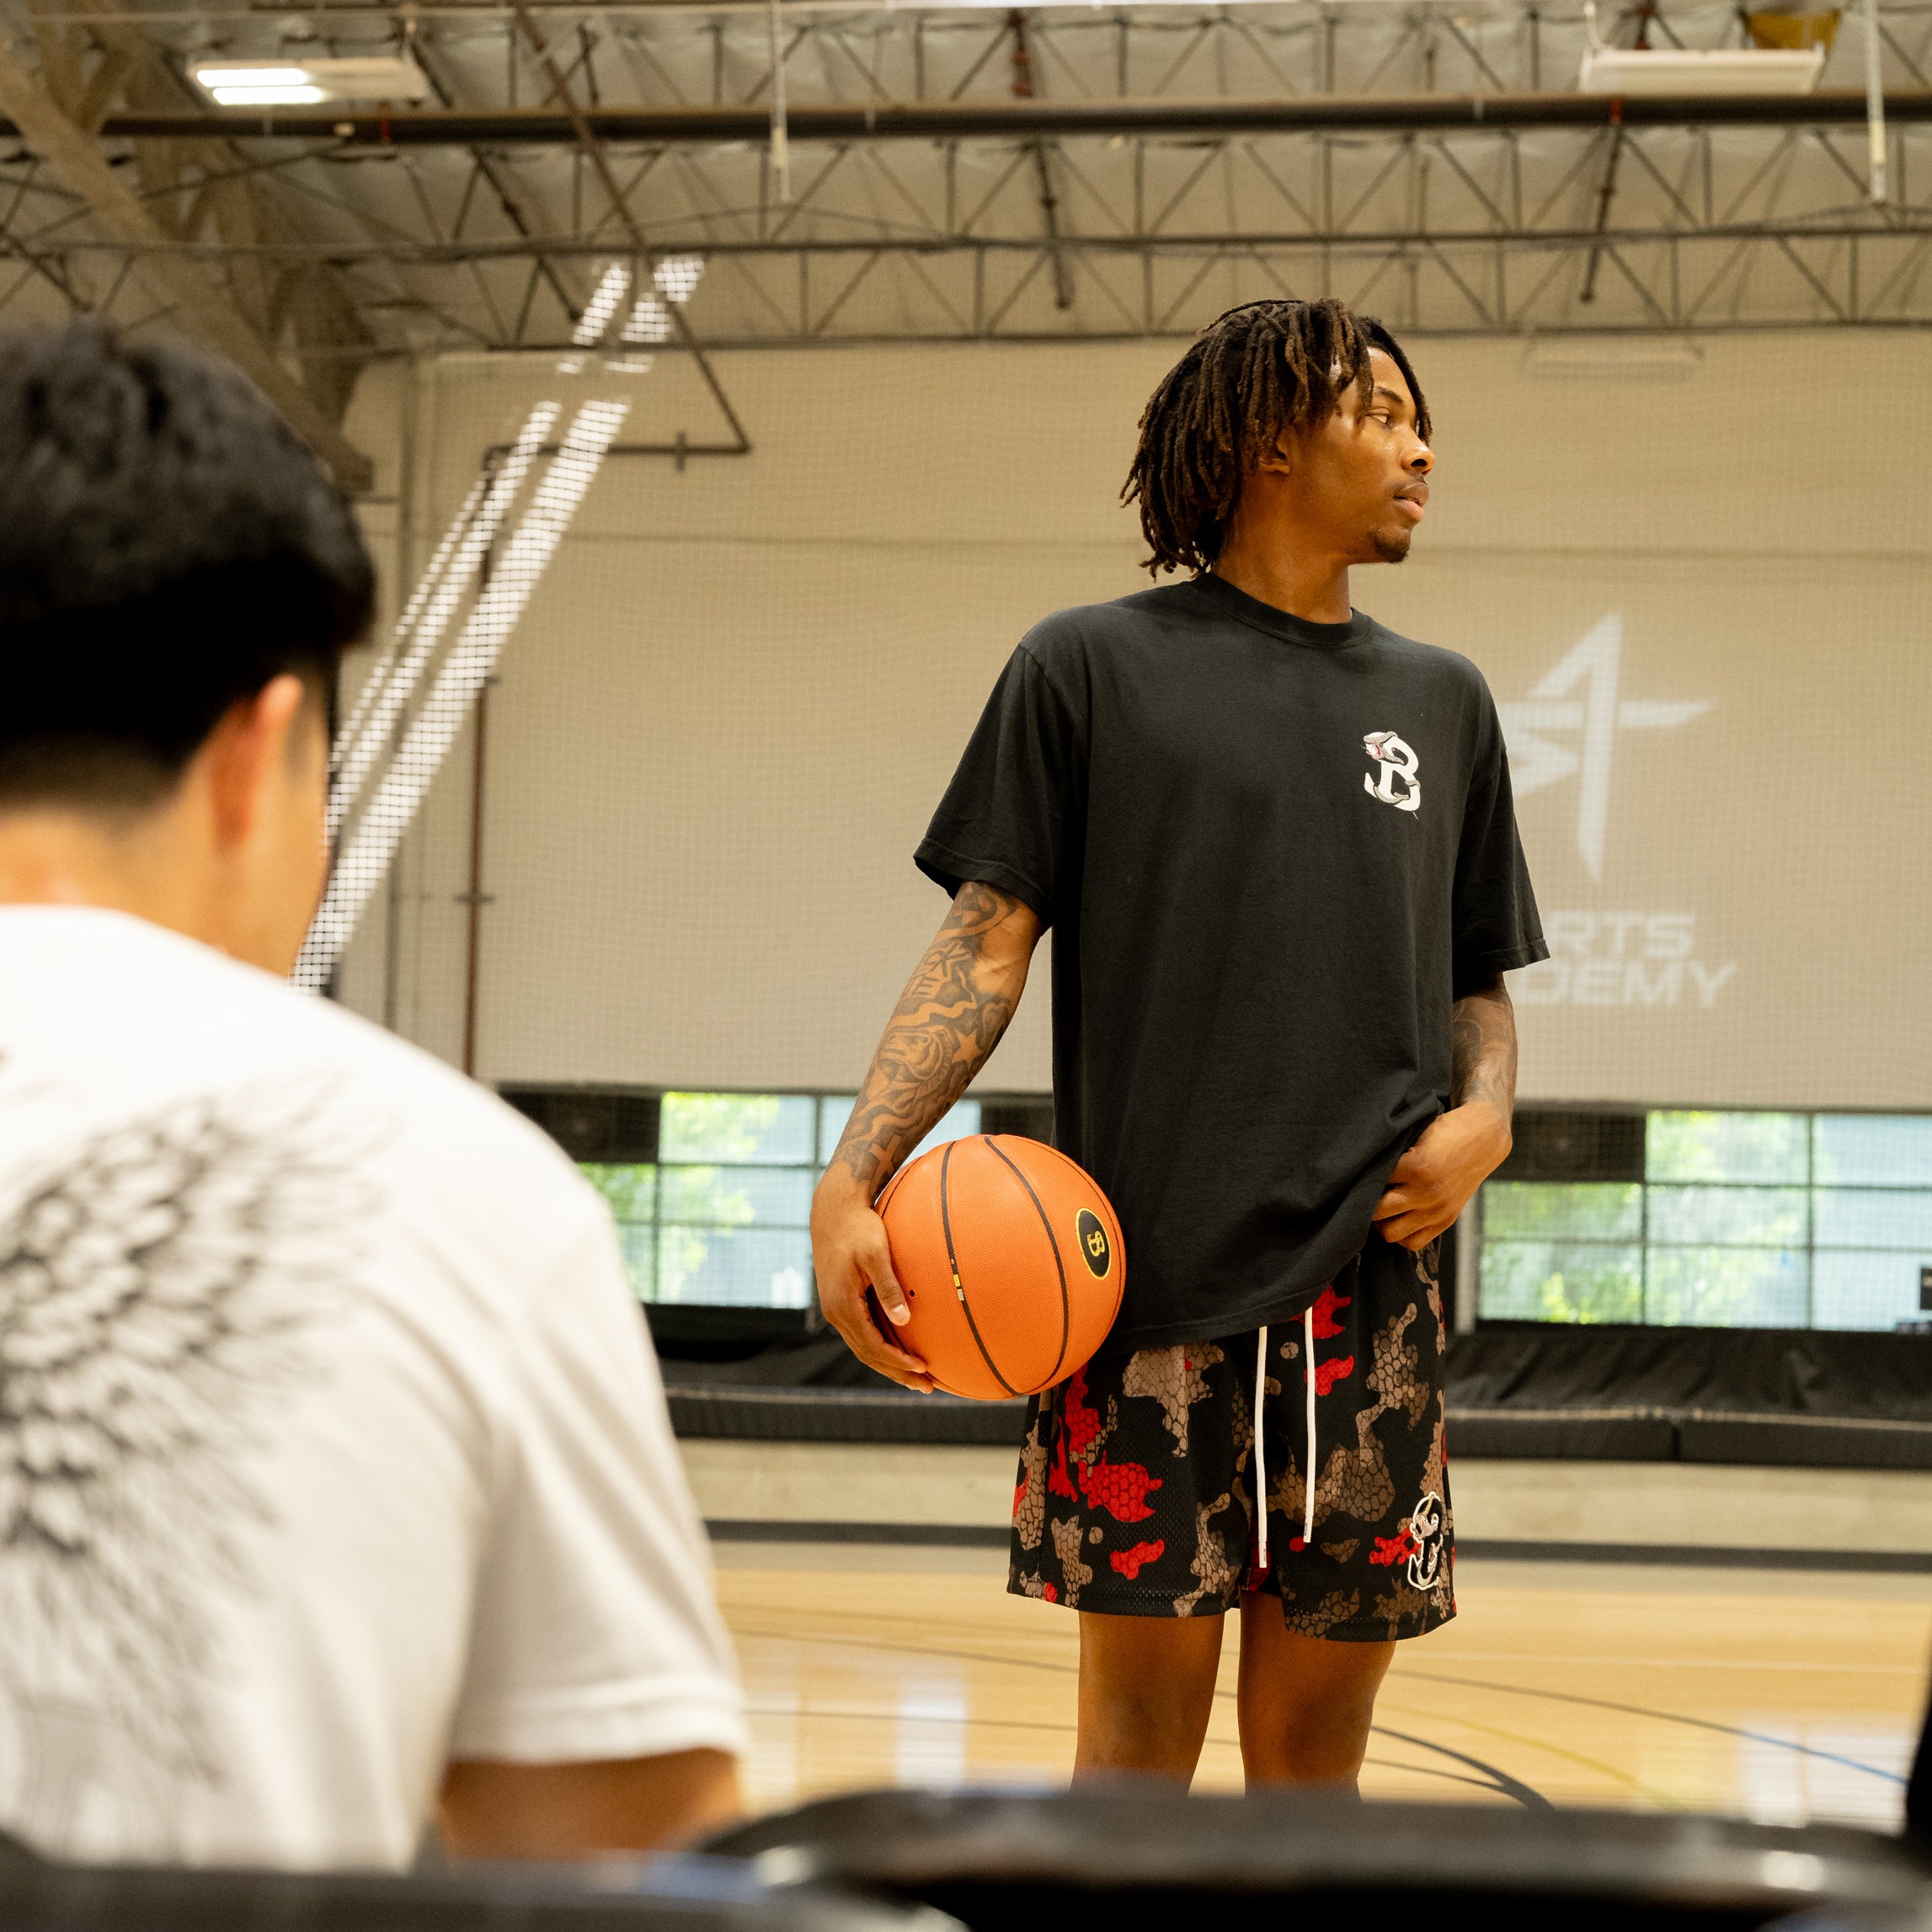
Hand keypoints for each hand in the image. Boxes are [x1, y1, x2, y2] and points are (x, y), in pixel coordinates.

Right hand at [809, 1174, 934, 1392]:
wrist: (833, 1210)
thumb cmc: (858, 1228)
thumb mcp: (875, 1255)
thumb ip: (888, 1288)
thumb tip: (903, 1322)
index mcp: (842, 1306)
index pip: (873, 1346)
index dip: (898, 1362)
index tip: (924, 1369)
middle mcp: (836, 1313)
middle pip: (868, 1355)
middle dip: (898, 1373)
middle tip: (928, 1387)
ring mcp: (836, 1309)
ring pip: (864, 1347)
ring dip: (889, 1364)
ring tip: (916, 1377)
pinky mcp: (840, 1301)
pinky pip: (861, 1334)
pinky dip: (880, 1348)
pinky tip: (898, 1350)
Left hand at [1371, 1104, 1510, 1251]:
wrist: (1485, 1140)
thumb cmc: (1446, 1131)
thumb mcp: (1417, 1134)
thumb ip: (1395, 1154)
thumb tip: (1363, 1167)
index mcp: (1417, 1167)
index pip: (1373, 1182)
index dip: (1362, 1178)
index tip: (1359, 1174)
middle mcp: (1426, 1193)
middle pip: (1377, 1212)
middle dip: (1365, 1203)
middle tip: (1364, 1192)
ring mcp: (1437, 1210)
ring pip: (1391, 1233)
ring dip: (1381, 1222)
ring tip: (1380, 1208)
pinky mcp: (1445, 1220)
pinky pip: (1413, 1242)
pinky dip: (1401, 1234)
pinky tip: (1398, 1218)